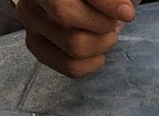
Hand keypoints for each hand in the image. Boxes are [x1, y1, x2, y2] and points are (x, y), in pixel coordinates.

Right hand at [16, 0, 135, 76]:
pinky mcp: (37, 47)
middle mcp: (30, 2)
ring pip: (73, 45)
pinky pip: (70, 67)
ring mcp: (31, 25)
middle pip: (67, 17)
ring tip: (106, 34)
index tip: (127, 14)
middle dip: (101, 24)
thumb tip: (125, 13)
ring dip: (101, 44)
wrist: (78, 1)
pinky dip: (93, 63)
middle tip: (112, 23)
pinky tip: (98, 52)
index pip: (69, 1)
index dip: (105, 5)